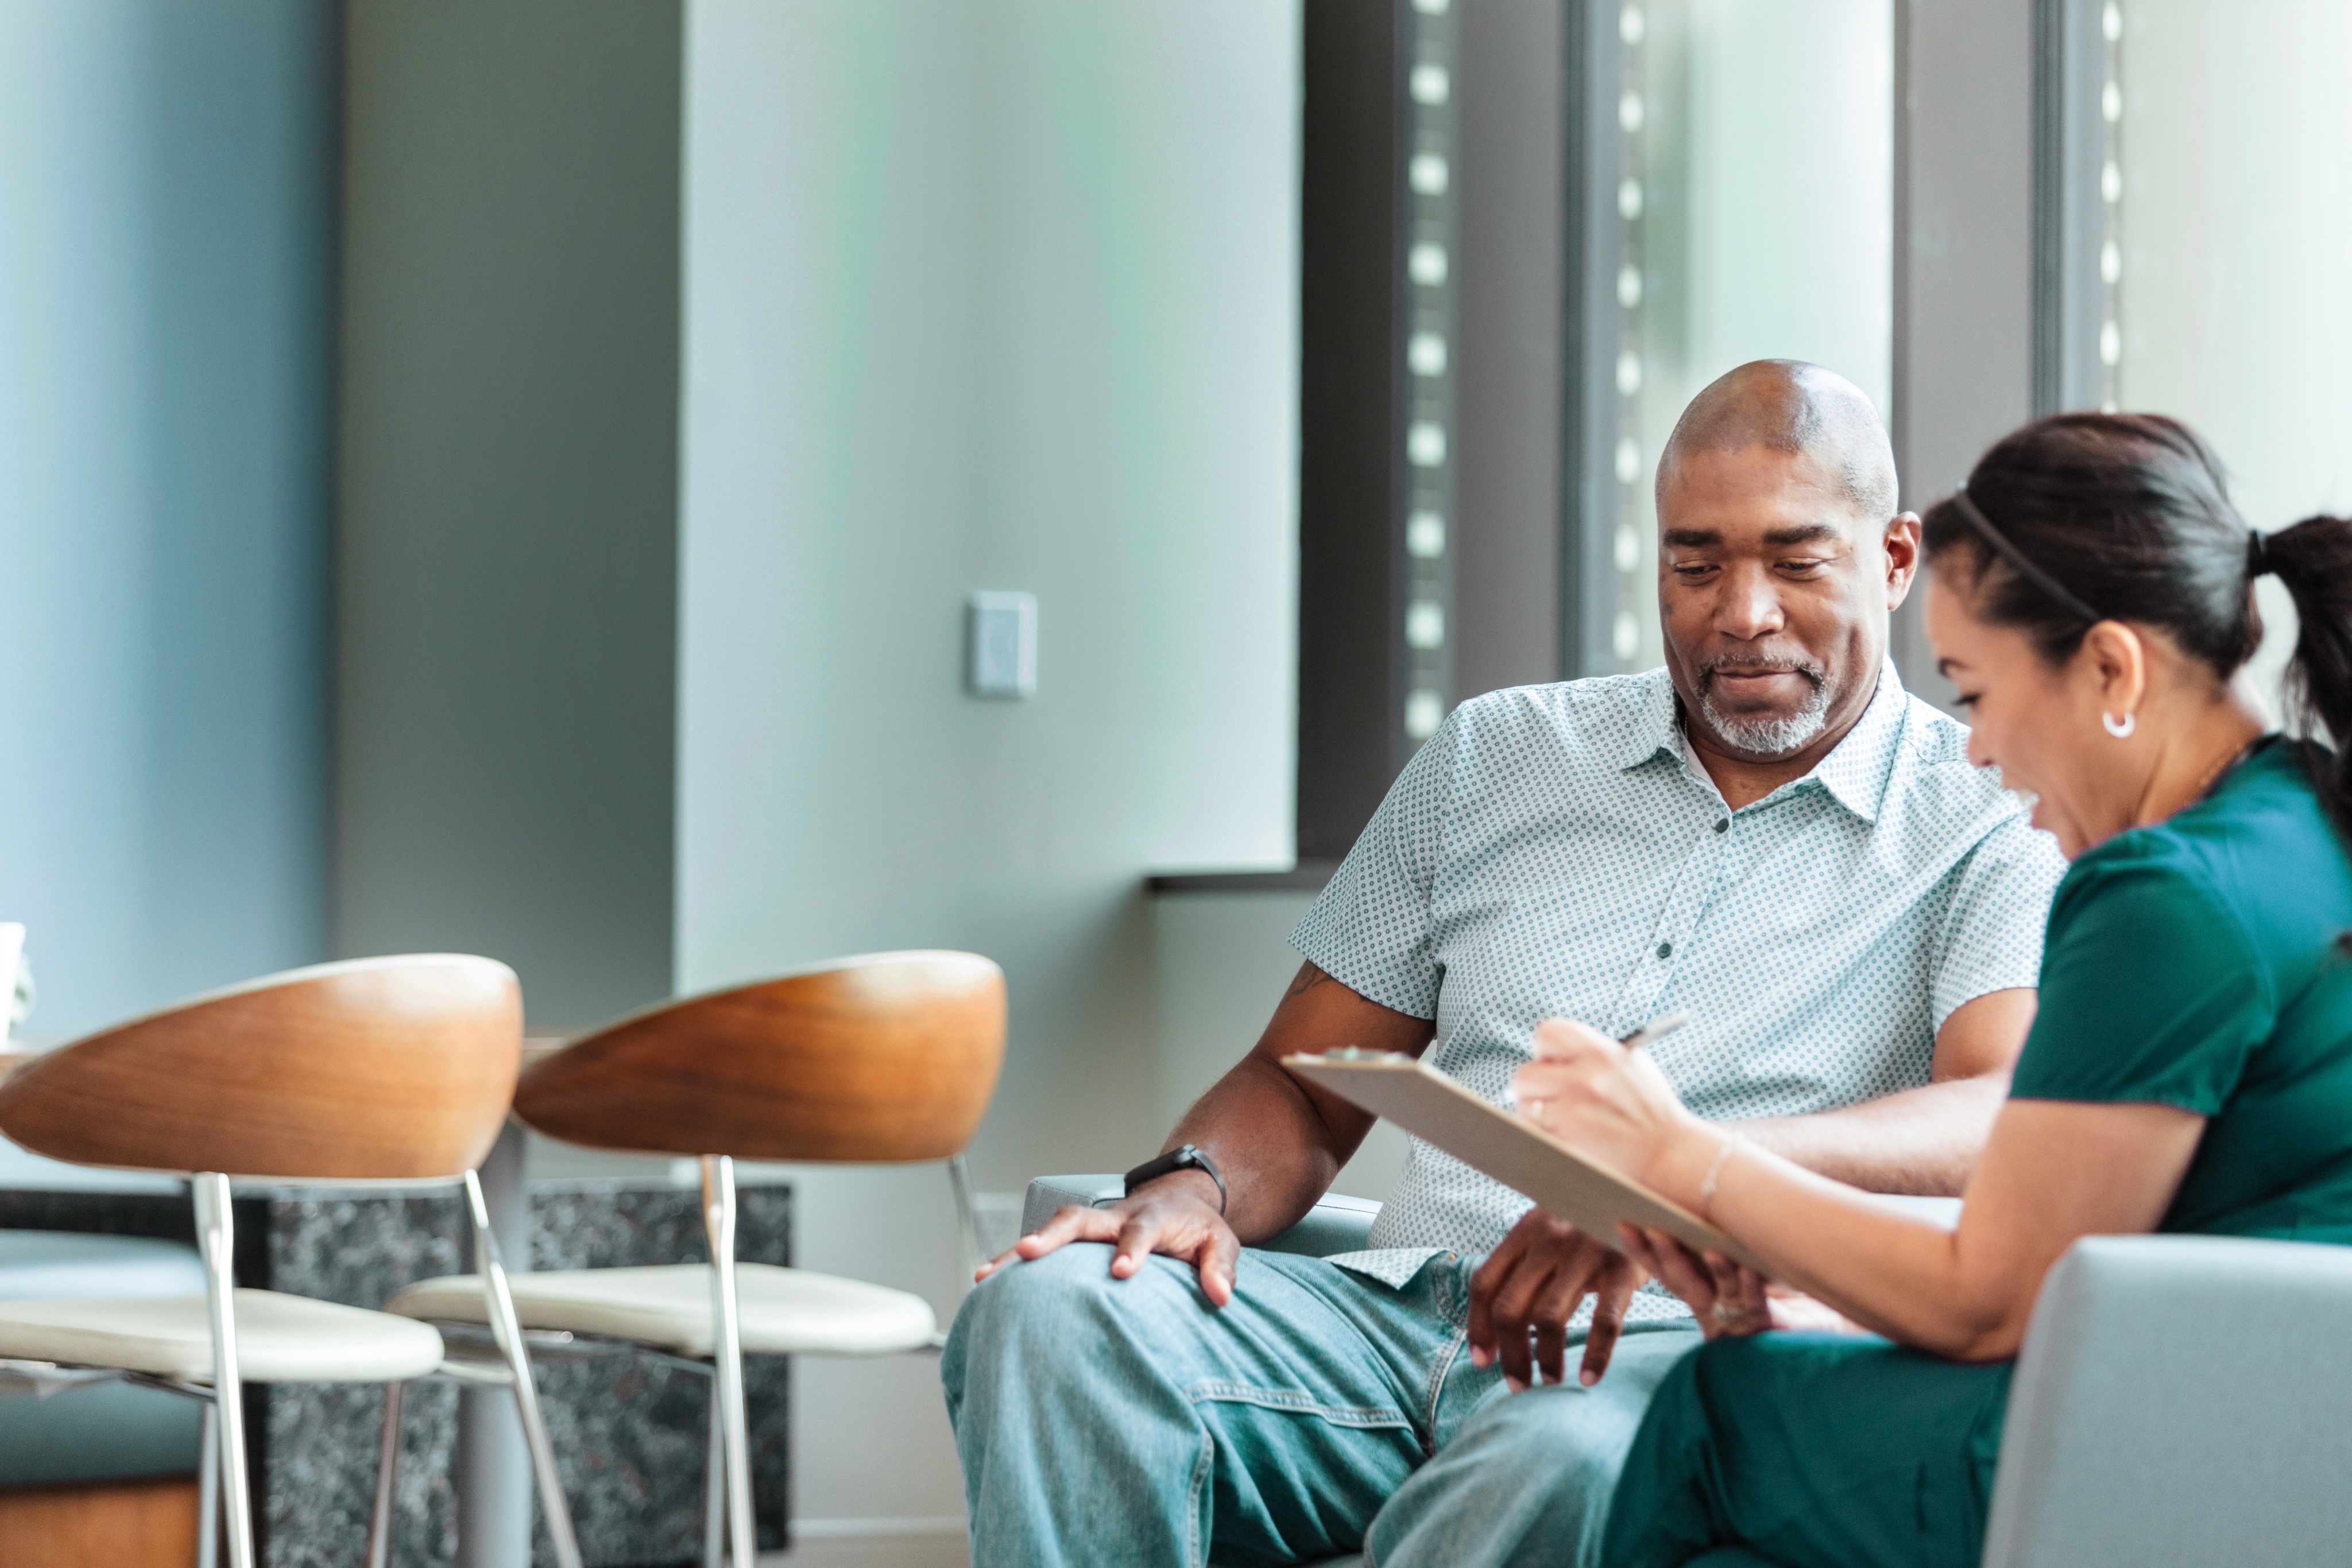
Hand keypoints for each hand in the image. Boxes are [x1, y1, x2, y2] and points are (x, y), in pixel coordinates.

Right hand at [972, 1172, 1240, 1305]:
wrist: (1178, 1200)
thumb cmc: (1196, 1228)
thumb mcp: (1221, 1243)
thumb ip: (1221, 1267)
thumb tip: (1221, 1297)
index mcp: (1153, 1218)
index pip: (1141, 1230)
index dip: (1132, 1249)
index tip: (1121, 1271)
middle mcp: (1116, 1217)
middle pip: (1080, 1220)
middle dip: (1054, 1236)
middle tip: (1028, 1253)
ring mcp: (1093, 1226)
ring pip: (1053, 1230)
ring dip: (1020, 1250)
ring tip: (987, 1276)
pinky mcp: (1077, 1240)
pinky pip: (1044, 1247)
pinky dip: (1014, 1262)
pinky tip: (988, 1284)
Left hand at [1466, 1208, 1645, 1390]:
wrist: (1644, 1189)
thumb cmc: (1591, 1220)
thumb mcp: (1551, 1229)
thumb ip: (1525, 1264)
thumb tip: (1495, 1324)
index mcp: (1524, 1231)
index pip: (1485, 1284)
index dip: (1477, 1327)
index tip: (1482, 1361)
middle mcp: (1549, 1239)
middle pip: (1510, 1308)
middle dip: (1510, 1354)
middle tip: (1519, 1384)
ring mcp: (1585, 1253)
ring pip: (1549, 1318)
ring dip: (1545, 1358)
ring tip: (1550, 1380)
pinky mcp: (1622, 1268)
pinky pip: (1604, 1321)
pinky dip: (1595, 1355)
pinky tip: (1590, 1378)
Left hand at [1513, 1018, 1703, 1187]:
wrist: (1669, 1153)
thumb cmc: (1651, 1110)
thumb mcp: (1631, 1065)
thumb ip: (1592, 1054)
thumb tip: (1550, 1053)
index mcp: (1602, 1053)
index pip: (1548, 1032)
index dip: (1545, 1049)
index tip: (1550, 1062)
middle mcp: (1585, 1078)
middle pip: (1524, 1074)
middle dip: (1533, 1087)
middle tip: (1549, 1096)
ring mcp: (1573, 1112)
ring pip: (1524, 1106)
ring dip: (1535, 1114)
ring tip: (1560, 1120)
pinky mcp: (1567, 1142)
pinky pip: (1532, 1134)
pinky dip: (1540, 1136)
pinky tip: (1562, 1137)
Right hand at [1614, 1225, 1855, 1338]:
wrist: (1823, 1329)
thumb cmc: (1782, 1291)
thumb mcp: (1747, 1261)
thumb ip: (1721, 1238)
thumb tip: (1698, 1185)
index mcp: (1702, 1292)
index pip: (1665, 1269)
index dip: (1642, 1250)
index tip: (1621, 1223)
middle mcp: (1715, 1307)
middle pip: (1682, 1281)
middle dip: (1666, 1256)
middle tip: (1651, 1230)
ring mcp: (1739, 1319)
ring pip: (1718, 1292)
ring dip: (1712, 1270)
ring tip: (1709, 1248)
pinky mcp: (1768, 1328)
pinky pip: (1758, 1304)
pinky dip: (1752, 1286)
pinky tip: (1749, 1270)